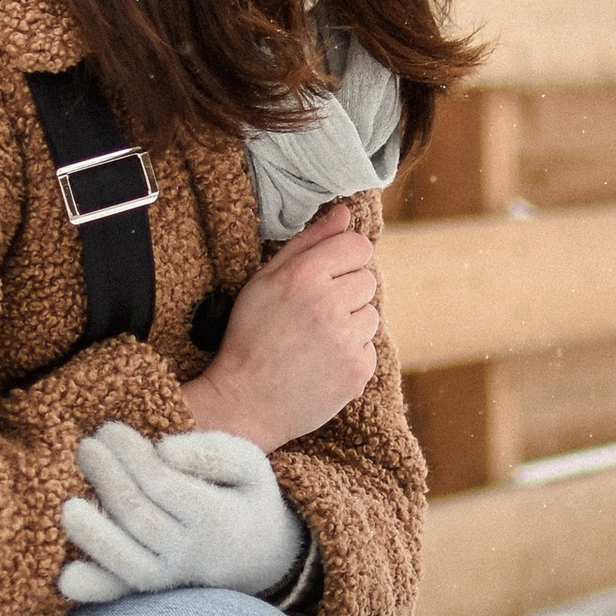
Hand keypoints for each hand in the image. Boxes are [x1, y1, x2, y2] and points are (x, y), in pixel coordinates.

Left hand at [57, 425, 305, 604]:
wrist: (261, 555)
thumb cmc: (245, 497)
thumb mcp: (249, 464)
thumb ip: (212, 452)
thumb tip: (163, 449)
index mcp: (217, 517)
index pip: (163, 484)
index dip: (131, 455)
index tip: (109, 429)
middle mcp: (191, 552)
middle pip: (138, 515)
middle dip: (106, 478)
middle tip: (87, 447)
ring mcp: (170, 576)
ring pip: (125, 559)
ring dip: (92, 533)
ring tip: (67, 506)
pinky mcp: (152, 589)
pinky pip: (121, 592)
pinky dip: (94, 588)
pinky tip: (65, 578)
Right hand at [193, 203, 380, 450]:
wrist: (245, 402)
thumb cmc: (250, 337)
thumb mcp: (265, 281)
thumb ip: (307, 242)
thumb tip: (344, 213)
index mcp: (303, 276)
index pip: (357, 245)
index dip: (345, 258)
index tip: (329, 274)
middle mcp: (328, 304)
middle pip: (367, 279)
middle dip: (346, 292)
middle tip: (315, 314)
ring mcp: (346, 340)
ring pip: (371, 314)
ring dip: (350, 323)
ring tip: (316, 340)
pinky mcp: (358, 370)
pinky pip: (369, 347)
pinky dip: (351, 353)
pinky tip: (322, 361)